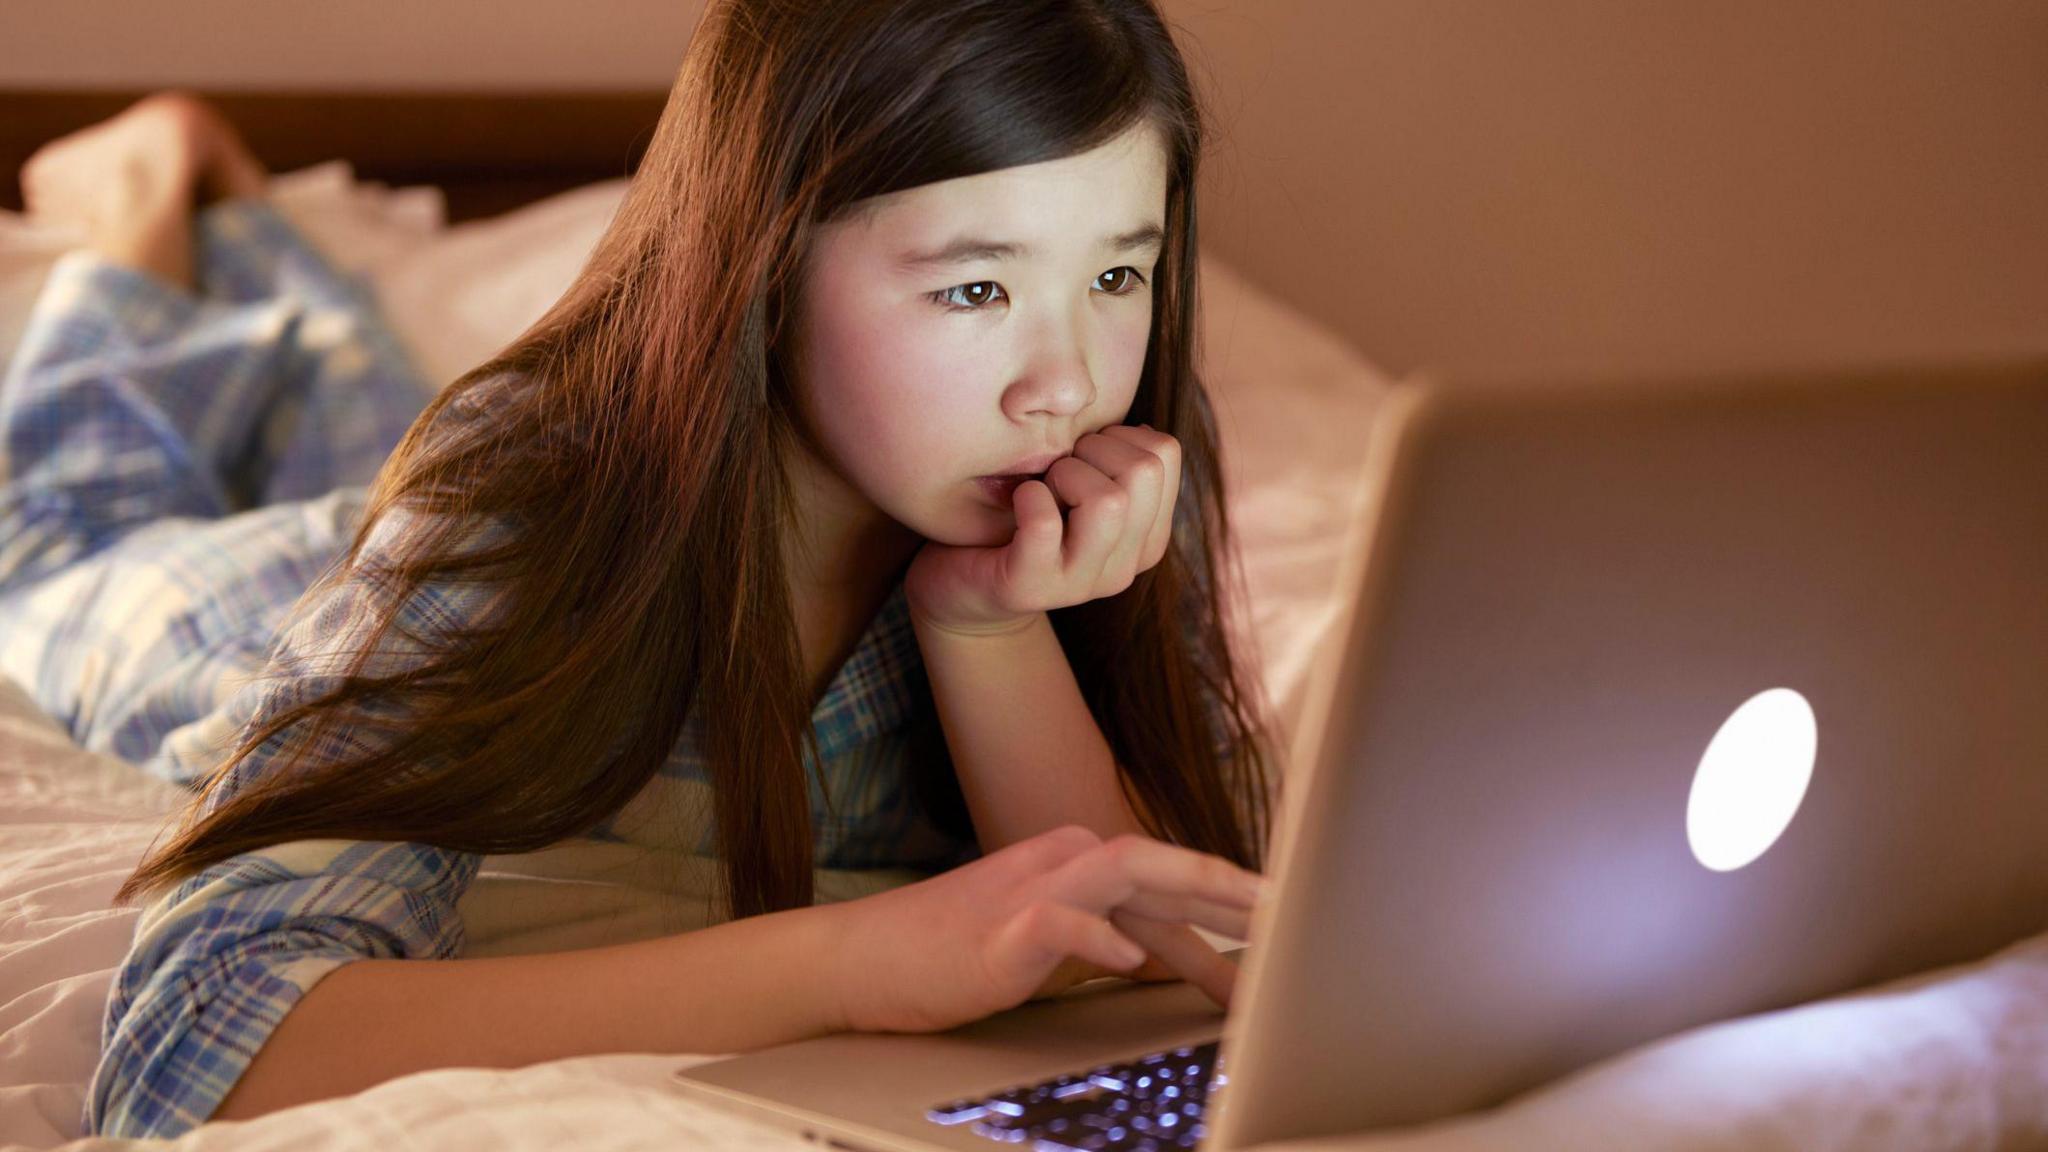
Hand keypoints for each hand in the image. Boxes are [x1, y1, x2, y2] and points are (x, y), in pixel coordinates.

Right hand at [823, 825, 1263, 1034]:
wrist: (860, 961)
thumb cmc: (951, 955)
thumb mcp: (1043, 946)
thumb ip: (1104, 941)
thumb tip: (1168, 961)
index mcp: (1075, 862)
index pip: (1169, 881)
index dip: (1230, 904)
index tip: (1286, 926)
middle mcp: (1061, 861)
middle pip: (1166, 865)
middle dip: (1236, 890)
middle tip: (1298, 917)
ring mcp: (1030, 889)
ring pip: (1129, 873)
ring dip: (1195, 901)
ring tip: (1252, 925)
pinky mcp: (998, 929)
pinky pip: (1059, 923)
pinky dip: (1097, 939)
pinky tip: (1131, 965)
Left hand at [906, 424, 1181, 635]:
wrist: (965, 591)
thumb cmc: (1023, 522)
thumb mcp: (1079, 491)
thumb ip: (1115, 466)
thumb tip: (1141, 430)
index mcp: (1147, 538)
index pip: (1166, 452)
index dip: (1118, 435)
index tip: (1083, 457)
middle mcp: (1125, 566)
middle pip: (1143, 472)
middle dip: (1093, 450)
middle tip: (1058, 471)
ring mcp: (1081, 583)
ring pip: (1108, 501)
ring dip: (1064, 474)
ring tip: (1041, 488)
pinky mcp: (1031, 587)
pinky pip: (1044, 523)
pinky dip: (1027, 497)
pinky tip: (1017, 502)